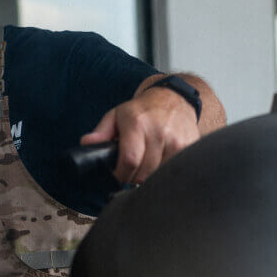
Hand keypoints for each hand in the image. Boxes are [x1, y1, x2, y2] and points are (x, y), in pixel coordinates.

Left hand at [80, 82, 200, 183]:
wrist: (175, 99)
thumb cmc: (143, 110)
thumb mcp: (117, 115)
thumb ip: (101, 131)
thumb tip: (87, 143)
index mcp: (137, 123)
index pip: (130, 160)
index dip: (121, 175)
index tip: (118, 176)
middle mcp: (159, 131)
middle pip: (144, 172)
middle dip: (134, 178)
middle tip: (131, 172)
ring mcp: (176, 141)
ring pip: (159, 174)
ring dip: (150, 176)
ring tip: (145, 166)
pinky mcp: (189, 147)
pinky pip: (173, 170)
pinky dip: (164, 172)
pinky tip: (160, 163)